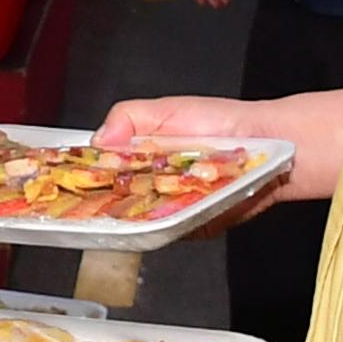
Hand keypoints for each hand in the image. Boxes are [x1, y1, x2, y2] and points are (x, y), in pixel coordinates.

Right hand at [94, 86, 342, 206]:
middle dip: (106, 200)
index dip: (83, 179)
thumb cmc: (222, 123)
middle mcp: (151, 187)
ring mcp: (172, 209)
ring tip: (151, 191)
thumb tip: (97, 140)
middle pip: (114, 204)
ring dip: (141, 213)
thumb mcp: (167, 109)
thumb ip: (128, 117)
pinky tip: (183, 203)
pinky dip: (176, 221)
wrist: (271, 146)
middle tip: (106, 190)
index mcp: (138, 159)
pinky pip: (175, 232)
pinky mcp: (194, 227)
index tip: (71, 179)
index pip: (100, 175)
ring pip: (142, 222)